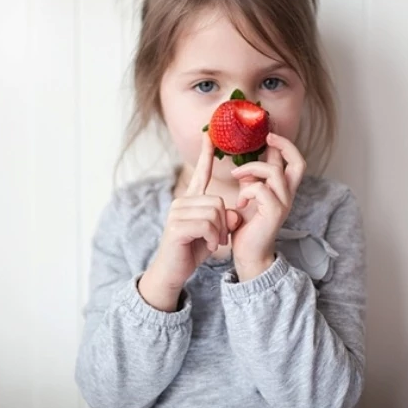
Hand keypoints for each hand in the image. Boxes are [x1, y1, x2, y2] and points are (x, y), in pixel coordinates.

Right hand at [139, 132, 240, 310]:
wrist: (173, 272)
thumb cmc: (192, 250)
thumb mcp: (214, 233)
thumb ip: (225, 220)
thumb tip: (233, 214)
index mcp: (190, 200)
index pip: (200, 174)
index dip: (205, 155)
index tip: (208, 136)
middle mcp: (181, 202)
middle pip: (218, 201)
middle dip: (224, 223)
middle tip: (218, 239)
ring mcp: (177, 212)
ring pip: (214, 213)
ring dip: (218, 232)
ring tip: (212, 243)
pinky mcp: (176, 226)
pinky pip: (206, 225)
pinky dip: (212, 238)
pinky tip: (206, 246)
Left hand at [230, 133, 305, 281]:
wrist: (248, 254)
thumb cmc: (247, 227)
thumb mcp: (248, 197)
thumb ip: (251, 181)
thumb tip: (245, 164)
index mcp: (283, 189)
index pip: (293, 161)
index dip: (284, 143)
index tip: (268, 132)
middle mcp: (288, 195)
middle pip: (298, 162)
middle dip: (283, 145)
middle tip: (266, 137)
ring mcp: (283, 203)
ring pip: (273, 172)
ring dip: (251, 169)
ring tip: (236, 176)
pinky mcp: (274, 212)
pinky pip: (261, 189)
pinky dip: (246, 190)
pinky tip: (239, 203)